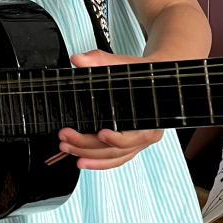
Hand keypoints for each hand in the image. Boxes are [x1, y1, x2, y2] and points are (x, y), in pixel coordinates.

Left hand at [57, 49, 162, 169]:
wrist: (156, 83)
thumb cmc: (143, 75)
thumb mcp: (124, 64)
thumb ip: (100, 61)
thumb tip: (78, 60)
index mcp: (151, 116)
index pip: (136, 134)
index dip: (118, 138)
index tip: (101, 134)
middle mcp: (146, 133)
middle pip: (117, 149)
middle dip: (88, 145)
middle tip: (67, 137)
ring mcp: (137, 142)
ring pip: (113, 157)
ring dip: (88, 155)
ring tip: (67, 148)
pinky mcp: (129, 147)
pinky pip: (114, 160)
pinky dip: (97, 162)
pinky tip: (81, 160)